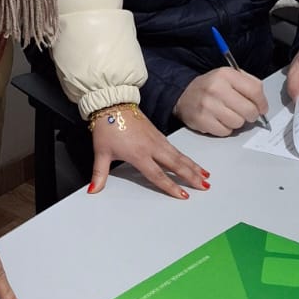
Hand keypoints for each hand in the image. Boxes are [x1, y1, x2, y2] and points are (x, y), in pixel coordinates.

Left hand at [88, 104, 208, 194]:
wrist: (112, 103)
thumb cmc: (107, 127)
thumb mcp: (100, 152)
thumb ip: (99, 174)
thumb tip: (93, 191)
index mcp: (138, 154)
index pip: (158, 174)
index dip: (171, 186)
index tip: (183, 195)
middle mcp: (152, 147)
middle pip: (176, 164)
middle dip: (191, 176)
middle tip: (204, 187)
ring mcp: (157, 139)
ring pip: (179, 156)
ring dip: (193, 166)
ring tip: (205, 176)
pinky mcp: (158, 134)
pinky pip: (176, 148)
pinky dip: (186, 157)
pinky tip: (192, 162)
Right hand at [174, 69, 267, 136]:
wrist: (184, 95)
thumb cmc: (211, 87)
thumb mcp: (228, 76)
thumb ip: (248, 84)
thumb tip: (262, 104)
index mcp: (226, 74)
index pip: (255, 90)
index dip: (262, 103)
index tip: (262, 108)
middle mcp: (216, 88)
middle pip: (249, 110)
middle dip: (251, 115)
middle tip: (246, 113)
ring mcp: (208, 105)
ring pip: (238, 122)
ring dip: (237, 121)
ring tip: (228, 115)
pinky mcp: (202, 120)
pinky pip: (226, 131)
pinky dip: (226, 128)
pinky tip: (219, 120)